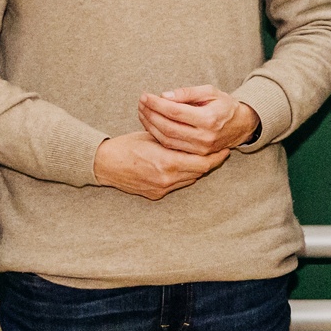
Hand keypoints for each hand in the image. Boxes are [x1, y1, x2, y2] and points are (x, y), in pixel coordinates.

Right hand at [94, 131, 230, 199]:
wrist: (105, 164)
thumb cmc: (127, 145)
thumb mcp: (153, 136)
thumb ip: (175, 139)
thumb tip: (195, 136)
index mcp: (167, 162)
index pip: (202, 163)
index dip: (216, 157)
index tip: (225, 149)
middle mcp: (167, 179)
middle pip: (199, 172)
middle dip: (210, 162)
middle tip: (220, 152)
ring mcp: (161, 189)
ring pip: (190, 179)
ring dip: (197, 169)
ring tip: (204, 157)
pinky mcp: (156, 194)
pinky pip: (177, 184)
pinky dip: (183, 175)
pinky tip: (184, 165)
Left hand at [138, 85, 259, 155]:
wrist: (241, 125)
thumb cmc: (224, 105)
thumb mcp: (210, 92)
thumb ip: (188, 93)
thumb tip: (164, 96)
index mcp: (209, 119)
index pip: (175, 111)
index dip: (157, 104)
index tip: (145, 96)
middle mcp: (204, 137)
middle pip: (168, 127)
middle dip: (150, 114)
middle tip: (141, 103)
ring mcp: (200, 149)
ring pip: (167, 139)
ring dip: (151, 126)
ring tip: (142, 112)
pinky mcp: (197, 155)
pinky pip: (171, 146)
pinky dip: (158, 135)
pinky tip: (151, 124)